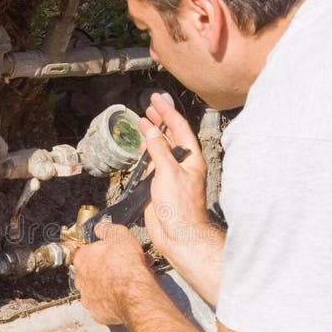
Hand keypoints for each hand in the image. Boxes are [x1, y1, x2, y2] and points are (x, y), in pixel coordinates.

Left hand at [72, 223, 152, 324]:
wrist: (135, 293)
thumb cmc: (127, 265)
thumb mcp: (120, 235)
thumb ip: (107, 229)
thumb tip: (100, 228)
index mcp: (82, 259)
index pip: (87, 252)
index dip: (103, 251)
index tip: (113, 252)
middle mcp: (80, 279)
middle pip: (92, 271)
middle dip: (108, 268)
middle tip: (125, 266)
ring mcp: (88, 298)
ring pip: (98, 288)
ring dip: (110, 284)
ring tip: (129, 281)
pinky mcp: (97, 313)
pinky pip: (104, 305)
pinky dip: (113, 300)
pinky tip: (125, 295)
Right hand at [139, 94, 208, 265]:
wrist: (178, 233)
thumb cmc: (180, 206)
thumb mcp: (168, 172)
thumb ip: (159, 150)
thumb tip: (151, 132)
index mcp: (190, 158)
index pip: (179, 127)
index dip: (167, 111)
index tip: (156, 98)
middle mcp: (182, 164)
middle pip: (171, 136)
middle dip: (160, 120)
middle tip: (148, 107)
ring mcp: (171, 175)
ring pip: (161, 149)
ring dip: (152, 135)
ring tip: (142, 123)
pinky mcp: (160, 186)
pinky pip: (152, 165)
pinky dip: (146, 154)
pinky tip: (140, 148)